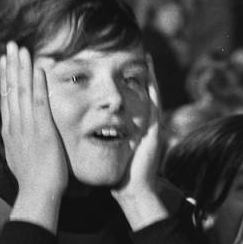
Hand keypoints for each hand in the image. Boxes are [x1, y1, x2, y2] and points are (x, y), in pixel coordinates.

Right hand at [0, 41, 67, 219]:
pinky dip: (38, 84)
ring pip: (22, 90)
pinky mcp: (42, 130)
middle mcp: (15, 124)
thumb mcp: (19, 158)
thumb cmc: (32, 182)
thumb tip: (16, 141)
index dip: (6, 77)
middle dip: (11, 65)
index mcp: (9, 131)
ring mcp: (27, 126)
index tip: (6, 61)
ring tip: (21, 48)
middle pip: (11, 88)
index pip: (6, 98)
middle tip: (11, 44)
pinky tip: (39, 68)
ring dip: (22, 67)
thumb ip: (17, 145)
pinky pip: (39, 102)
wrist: (37, 193)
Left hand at [113, 61, 167, 226]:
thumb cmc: (119, 174)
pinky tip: (149, 70)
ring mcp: (152, 126)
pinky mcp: (155, 129)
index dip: (127, 84)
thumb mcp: (110, 151)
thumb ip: (104, 139)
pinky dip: (153, 86)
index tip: (120, 67)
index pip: (131, 101)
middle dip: (140, 75)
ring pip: (151, 94)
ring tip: (145, 56)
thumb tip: (88, 131)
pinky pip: (155, 102)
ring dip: (149, 75)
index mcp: (135, 128)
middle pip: (143, 93)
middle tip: (138, 54)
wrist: (132, 190)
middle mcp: (145, 124)